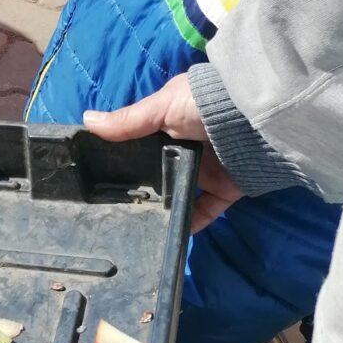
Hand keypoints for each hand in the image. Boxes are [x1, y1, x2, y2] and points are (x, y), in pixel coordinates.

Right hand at [84, 72, 243, 231]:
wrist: (255, 122)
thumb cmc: (204, 106)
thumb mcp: (161, 107)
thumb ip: (128, 120)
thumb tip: (87, 121)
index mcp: (170, 123)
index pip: (141, 142)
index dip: (123, 157)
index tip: (99, 175)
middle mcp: (186, 147)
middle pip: (159, 171)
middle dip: (142, 187)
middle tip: (113, 207)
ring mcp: (206, 170)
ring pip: (180, 193)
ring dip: (165, 206)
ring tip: (137, 225)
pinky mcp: (224, 189)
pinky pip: (205, 211)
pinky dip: (191, 223)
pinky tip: (171, 235)